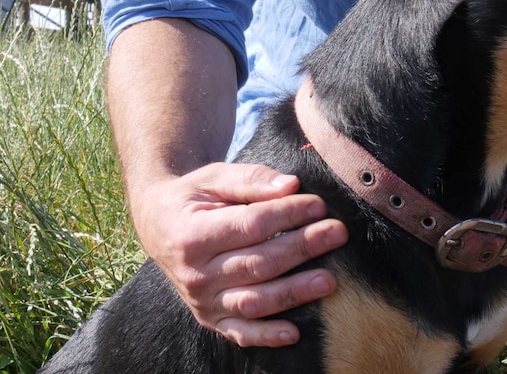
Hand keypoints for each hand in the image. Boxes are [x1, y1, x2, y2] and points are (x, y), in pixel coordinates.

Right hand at [129, 162, 348, 346]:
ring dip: (294, 292)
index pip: (251, 225)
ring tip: (329, 280)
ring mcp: (202, 301)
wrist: (159, 224)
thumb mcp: (214, 178)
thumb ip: (251, 179)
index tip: (319, 205)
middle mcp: (195, 274)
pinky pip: (240, 333)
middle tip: (338, 233)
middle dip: (302, 247)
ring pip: (254, 300)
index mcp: (192, 235)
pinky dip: (266, 336)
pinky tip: (294, 333)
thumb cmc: (193, 197)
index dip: (288, 215)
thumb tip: (290, 186)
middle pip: (259, 263)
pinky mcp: (211, 318)